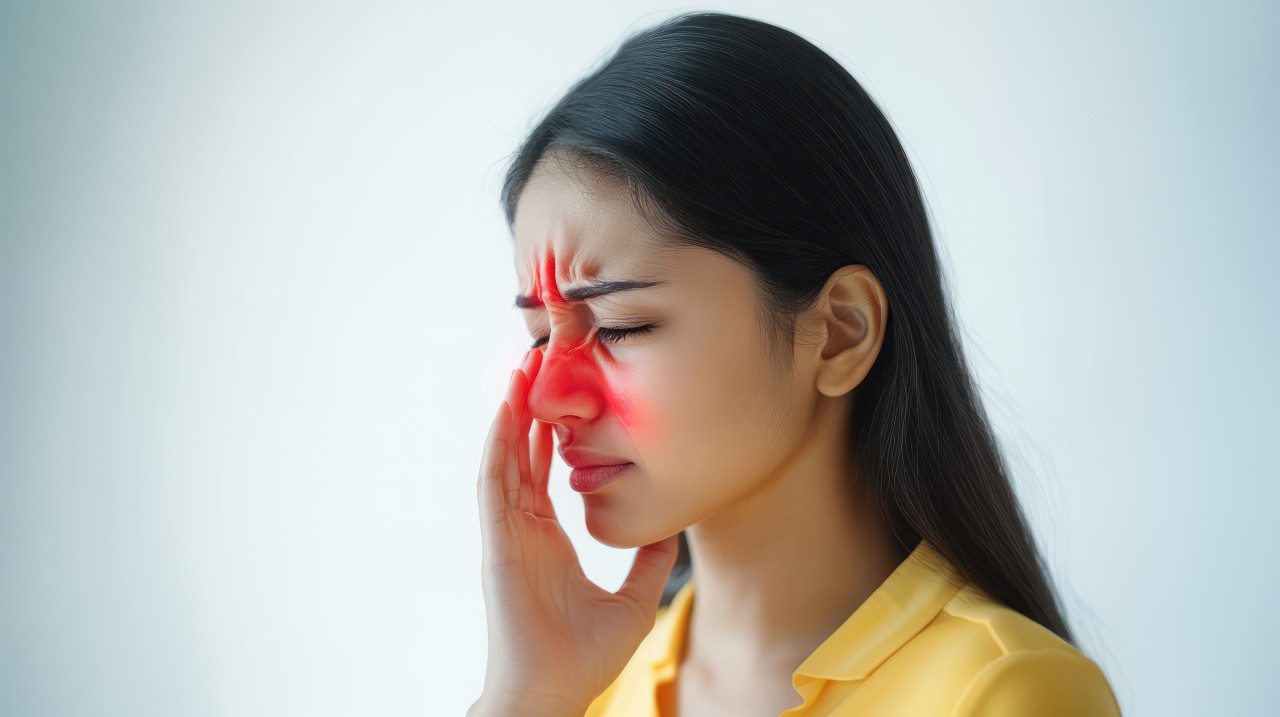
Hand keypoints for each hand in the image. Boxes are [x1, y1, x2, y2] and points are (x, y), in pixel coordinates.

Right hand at [474, 347, 679, 713]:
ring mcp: (507, 534)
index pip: (544, 471)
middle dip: (528, 408)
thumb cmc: (584, 656)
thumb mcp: (634, 599)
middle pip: (521, 454)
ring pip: (504, 459)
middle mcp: (523, 529)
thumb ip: (650, 560)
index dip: (549, 432)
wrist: (554, 691)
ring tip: (521, 368)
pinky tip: (507, 412)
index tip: (563, 394)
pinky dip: (498, 446)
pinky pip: (494, 485)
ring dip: (510, 413)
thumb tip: (673, 526)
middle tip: (541, 361)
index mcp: (548, 538)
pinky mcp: (498, 543)